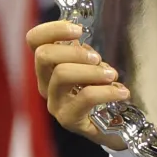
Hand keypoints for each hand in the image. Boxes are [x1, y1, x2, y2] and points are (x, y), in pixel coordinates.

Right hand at [26, 20, 127, 149]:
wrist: (116, 126)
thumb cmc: (103, 90)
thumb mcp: (93, 65)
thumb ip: (85, 50)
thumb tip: (83, 29)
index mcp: (50, 65)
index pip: (34, 40)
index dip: (52, 29)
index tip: (79, 30)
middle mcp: (46, 83)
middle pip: (44, 55)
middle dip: (74, 51)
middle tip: (98, 58)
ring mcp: (55, 102)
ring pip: (62, 74)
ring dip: (92, 71)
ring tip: (112, 75)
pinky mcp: (69, 119)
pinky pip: (84, 97)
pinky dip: (107, 91)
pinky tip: (122, 92)